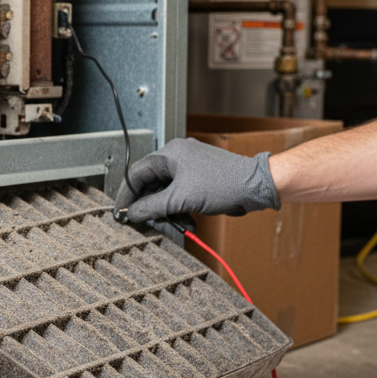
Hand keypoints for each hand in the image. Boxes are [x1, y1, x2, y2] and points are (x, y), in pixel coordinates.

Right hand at [114, 138, 280, 222]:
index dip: (126, 195)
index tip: (121, 212)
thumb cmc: (224, 183)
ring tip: (172, 223)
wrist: (255, 187)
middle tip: (145, 222)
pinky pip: (179, 195)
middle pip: (150, 184)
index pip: (136, 173)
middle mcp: (177, 157)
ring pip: (165, 192)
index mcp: (169, 153)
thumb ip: (151, 207)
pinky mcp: (199, 180)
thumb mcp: (180, 199)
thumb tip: (132, 213)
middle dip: (149, 206)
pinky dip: (179, 209)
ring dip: (167, 211)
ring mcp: (189, 168)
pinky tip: (186, 220)